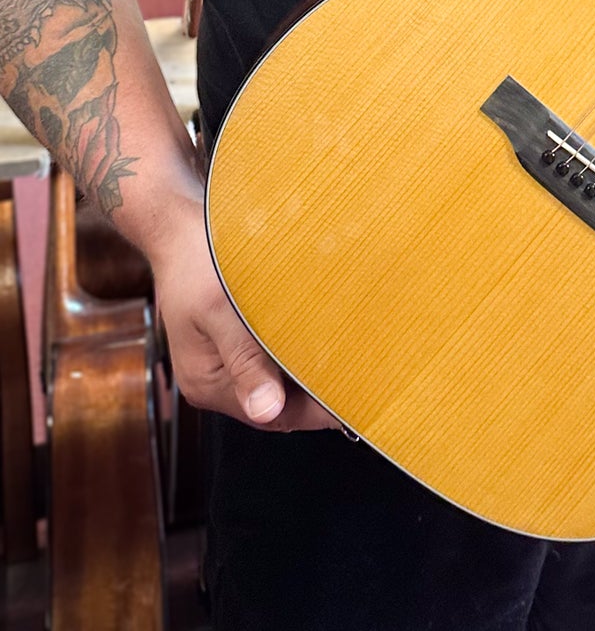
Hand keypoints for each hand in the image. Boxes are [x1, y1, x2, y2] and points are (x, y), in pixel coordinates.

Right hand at [148, 198, 340, 431]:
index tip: (353, 404)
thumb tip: (265, 409)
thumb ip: (245, 360)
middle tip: (363, 383)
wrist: (179, 229)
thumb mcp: (220, 310)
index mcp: (208, 382)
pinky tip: (321, 342)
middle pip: (276, 404)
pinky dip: (295, 356)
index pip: (272, 416)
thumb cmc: (196, 263)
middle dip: (316, 397)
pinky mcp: (233, 341)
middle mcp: (215, 379)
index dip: (314, 413)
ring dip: (308, 376)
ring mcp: (224, 361)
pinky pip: (270, 359)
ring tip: (350, 365)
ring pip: (276, 383)